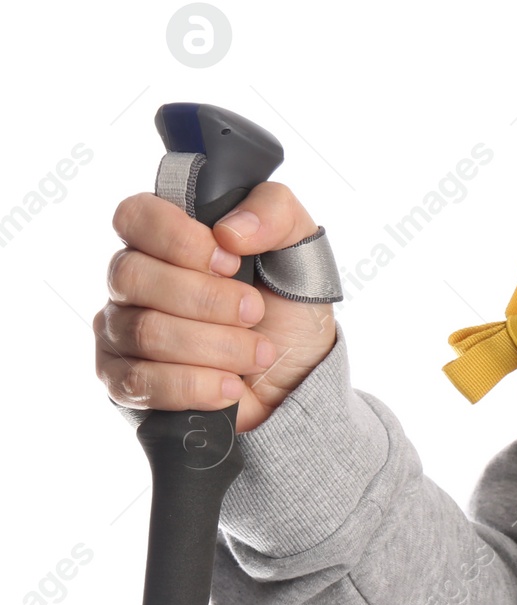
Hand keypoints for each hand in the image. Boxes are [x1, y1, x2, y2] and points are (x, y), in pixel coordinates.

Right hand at [96, 182, 336, 431]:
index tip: (230, 262)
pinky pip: (139, 382)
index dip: (180, 240)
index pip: (134, 217)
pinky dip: (195, 386)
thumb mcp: (299, 249)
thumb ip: (275, 210)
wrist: (298, 382)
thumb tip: (229, 230)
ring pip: (145, 331)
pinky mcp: (124, 383)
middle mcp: (132, 281)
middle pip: (132, 276)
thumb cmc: (289, 312)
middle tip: (254, 312)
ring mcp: (121, 332)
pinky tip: (230, 387)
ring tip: (257, 354)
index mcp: (162, 239)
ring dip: (216, 346)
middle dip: (207, 299)